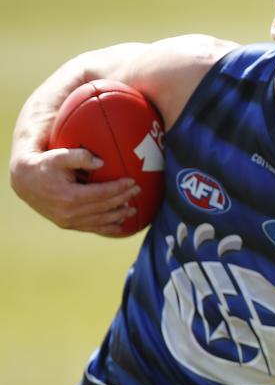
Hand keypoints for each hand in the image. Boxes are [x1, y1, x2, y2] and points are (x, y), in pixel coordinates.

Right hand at [10, 148, 140, 236]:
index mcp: (69, 196)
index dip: (118, 188)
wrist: (26, 182)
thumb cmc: (45, 165)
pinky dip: (108, 228)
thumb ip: (79, 156)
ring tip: (133, 209)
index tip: (132, 181)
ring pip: (100, 221)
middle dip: (123, 199)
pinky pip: (92, 228)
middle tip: (137, 191)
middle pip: (104, 207)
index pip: (101, 194)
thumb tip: (101, 162)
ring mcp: (68, 221)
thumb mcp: (59, 156)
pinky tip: (120, 225)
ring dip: (118, 216)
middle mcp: (69, 212)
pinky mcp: (68, 225)